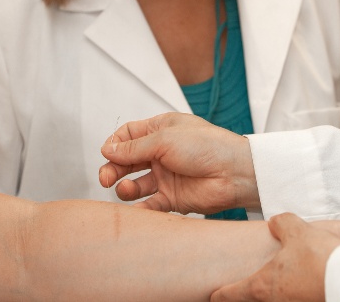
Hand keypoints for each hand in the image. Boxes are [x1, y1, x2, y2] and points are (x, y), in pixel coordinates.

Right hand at [99, 112, 259, 213]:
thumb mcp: (164, 139)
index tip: (106, 153)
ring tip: (126, 189)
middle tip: (105, 178)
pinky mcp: (173, 198)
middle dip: (113, 168)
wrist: (234, 172)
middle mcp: (162, 152)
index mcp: (162, 130)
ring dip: (125, 187)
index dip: (115, 144)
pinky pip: (150, 204)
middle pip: (127, 160)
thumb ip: (134, 147)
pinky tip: (134, 209)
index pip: (129, 135)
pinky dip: (139, 208)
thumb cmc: (207, 146)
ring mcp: (167, 176)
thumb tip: (108, 149)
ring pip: (136, 183)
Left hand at [211, 214, 339, 301]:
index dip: (219, 295)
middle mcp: (278, 301)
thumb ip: (281, 224)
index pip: (231, 294)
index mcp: (263, 286)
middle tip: (242, 288)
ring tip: (280, 278)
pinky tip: (305, 277)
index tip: (211, 295)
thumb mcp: (295, 230)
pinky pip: (299, 297)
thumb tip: (277, 223)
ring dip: (277, 291)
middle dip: (248, 294)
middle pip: (254, 300)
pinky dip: (297, 288)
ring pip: (279, 298)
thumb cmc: (320, 257)